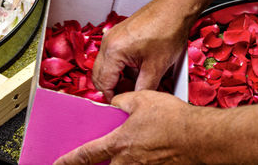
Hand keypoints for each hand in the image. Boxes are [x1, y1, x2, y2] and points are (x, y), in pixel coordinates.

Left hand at [53, 90, 199, 164]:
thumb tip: (116, 102)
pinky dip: (140, 161)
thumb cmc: (172, 119)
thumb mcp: (143, 98)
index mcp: (120, 142)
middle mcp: (129, 162)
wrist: (199, 137)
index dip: (68, 160)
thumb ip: (123, 100)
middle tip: (95, 158)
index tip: (57, 164)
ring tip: (128, 150)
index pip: (86, 155)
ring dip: (120, 162)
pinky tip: (148, 149)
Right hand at [92, 0, 190, 100]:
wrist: (175, 9)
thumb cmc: (167, 31)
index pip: (102, 83)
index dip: (111, 97)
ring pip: (106, 66)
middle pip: (100, 75)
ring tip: (136, 83)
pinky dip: (122, 66)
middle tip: (128, 95)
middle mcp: (108, 42)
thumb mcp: (156, 67)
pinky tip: (138, 69)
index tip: (120, 105)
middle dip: (112, 88)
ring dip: (118, 77)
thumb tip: (137, 101)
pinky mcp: (120, 34)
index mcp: (113, 51)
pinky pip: (113, 56)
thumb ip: (144, 88)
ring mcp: (112, 36)